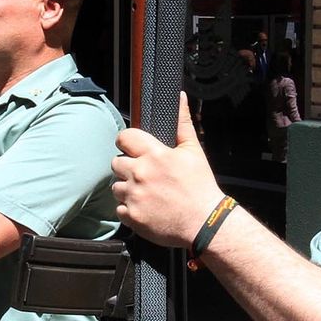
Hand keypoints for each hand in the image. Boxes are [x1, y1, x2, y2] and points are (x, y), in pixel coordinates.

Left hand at [110, 93, 224, 247]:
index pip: (124, 137)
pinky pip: (119, 208)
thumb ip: (182, 124)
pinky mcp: (131, 216)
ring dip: (126, 188)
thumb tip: (180, 97)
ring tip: (146, 193)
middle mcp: (140, 174)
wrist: (205, 223)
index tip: (133, 148)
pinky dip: (128, 209)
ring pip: (115, 186)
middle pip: (115, 162)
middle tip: (143, 174)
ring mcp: (134, 196)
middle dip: (127, 167)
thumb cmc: (201, 187)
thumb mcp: (194, 151)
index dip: (127, 141)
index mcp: (154, 155)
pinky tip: (145, 208)